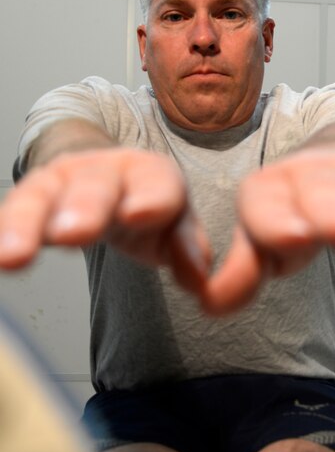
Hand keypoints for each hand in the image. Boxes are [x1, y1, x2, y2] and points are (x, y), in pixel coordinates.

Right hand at [0, 149, 210, 291]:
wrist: (110, 180)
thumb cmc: (149, 205)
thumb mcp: (177, 224)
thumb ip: (188, 248)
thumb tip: (197, 279)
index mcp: (151, 174)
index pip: (156, 185)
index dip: (149, 200)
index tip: (137, 216)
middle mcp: (106, 172)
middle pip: (95, 187)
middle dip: (84, 208)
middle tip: (73, 232)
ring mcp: (64, 182)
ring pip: (43, 196)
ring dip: (28, 224)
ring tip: (15, 256)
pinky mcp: (33, 198)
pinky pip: (14, 211)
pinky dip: (3, 231)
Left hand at [200, 147, 334, 314]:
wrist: (323, 168)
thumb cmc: (288, 216)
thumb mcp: (259, 242)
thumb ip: (240, 274)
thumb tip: (210, 305)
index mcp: (267, 191)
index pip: (266, 208)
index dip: (278, 224)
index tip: (293, 239)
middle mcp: (310, 177)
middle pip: (321, 195)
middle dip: (334, 214)